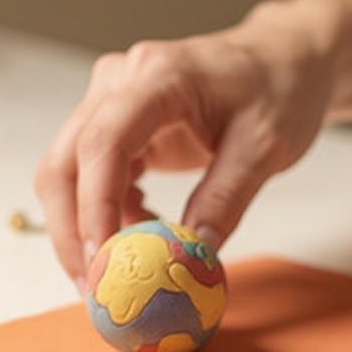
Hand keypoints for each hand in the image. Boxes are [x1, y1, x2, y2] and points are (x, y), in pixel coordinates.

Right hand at [35, 3, 335, 289]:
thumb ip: (226, 198)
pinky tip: (145, 232)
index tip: (102, 260)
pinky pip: (94, 176)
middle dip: (72, 231)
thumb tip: (191, 255)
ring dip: (85, 228)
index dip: (94, 205)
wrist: (285, 61)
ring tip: (121, 273)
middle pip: (66, 161)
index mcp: (158, 77)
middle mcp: (121, 83)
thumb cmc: (280, 90)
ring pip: (70, 173)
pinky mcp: (121, 126)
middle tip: (94, 290)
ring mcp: (114, 101)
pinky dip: (108, 214)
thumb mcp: (267, 147)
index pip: (104, 142)